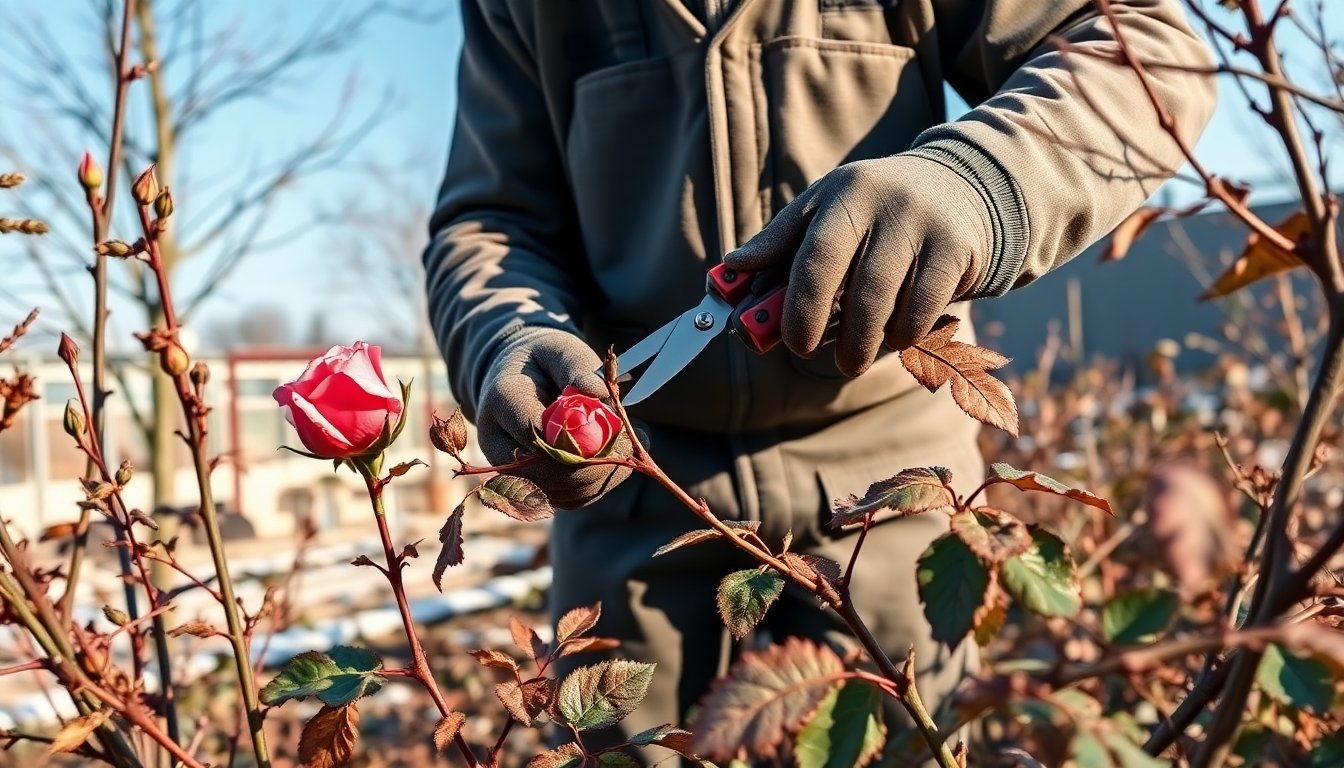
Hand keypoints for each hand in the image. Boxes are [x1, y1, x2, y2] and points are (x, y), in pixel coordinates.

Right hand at [476, 328, 632, 507]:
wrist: (523, 379)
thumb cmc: (546, 361)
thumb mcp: (560, 350)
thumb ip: (577, 366)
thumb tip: (598, 392)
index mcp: (502, 400)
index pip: (533, 429)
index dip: (578, 436)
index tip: (616, 426)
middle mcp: (498, 442)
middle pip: (544, 472)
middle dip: (593, 462)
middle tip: (631, 443)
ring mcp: (512, 470)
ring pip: (559, 492)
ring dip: (599, 476)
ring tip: (627, 447)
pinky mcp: (532, 487)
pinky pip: (567, 499)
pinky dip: (597, 485)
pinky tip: (617, 461)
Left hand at [723, 155, 991, 376]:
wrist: (961, 185)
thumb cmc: (873, 209)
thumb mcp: (825, 209)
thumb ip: (779, 241)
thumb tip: (732, 267)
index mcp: (842, 195)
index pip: (816, 257)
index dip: (802, 307)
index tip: (794, 343)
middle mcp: (887, 205)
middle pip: (860, 288)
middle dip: (842, 336)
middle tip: (830, 361)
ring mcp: (926, 227)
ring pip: (895, 304)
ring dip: (872, 341)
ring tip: (857, 355)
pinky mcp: (957, 249)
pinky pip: (927, 308)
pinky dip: (906, 332)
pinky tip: (896, 335)